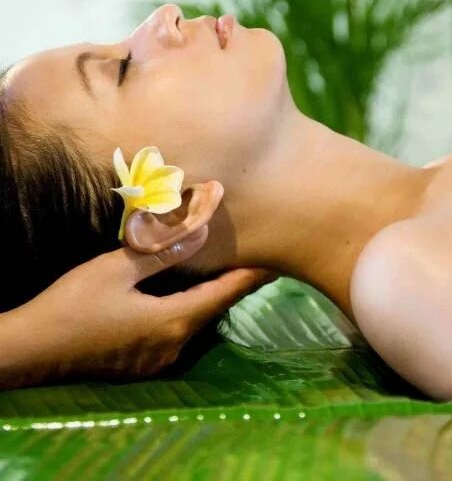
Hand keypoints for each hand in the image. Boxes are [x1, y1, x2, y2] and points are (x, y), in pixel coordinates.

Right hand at [0, 227, 276, 387]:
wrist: (32, 350)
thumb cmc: (74, 304)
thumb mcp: (116, 270)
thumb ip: (162, 252)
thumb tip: (201, 231)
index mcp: (174, 321)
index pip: (226, 294)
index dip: (252, 276)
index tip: (276, 260)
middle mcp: (176, 344)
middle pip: (216, 308)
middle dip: (236, 284)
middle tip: (256, 259)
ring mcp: (160, 358)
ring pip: (198, 320)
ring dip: (213, 296)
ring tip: (229, 271)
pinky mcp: (145, 362)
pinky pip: (180, 330)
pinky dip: (192, 309)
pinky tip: (190, 294)